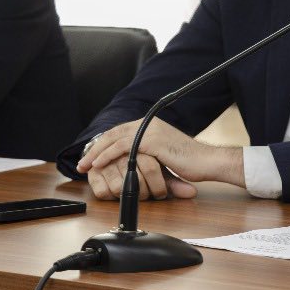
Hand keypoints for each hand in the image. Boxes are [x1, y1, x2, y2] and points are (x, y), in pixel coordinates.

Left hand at [77, 117, 241, 200]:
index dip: (104, 144)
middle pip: (114, 133)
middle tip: (82, 163)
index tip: (92, 158)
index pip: (120, 132)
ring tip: (85, 165)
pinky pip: (122, 147)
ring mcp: (150, 131)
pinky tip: (98, 164)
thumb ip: (148, 155)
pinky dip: (107, 155)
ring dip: (96, 152)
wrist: (207, 162)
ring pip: (114, 138)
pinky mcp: (151, 141)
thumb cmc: (190, 163)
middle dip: (95, 148)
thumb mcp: (164, 156)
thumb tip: (136, 164)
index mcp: (151, 125)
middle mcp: (149, 124)